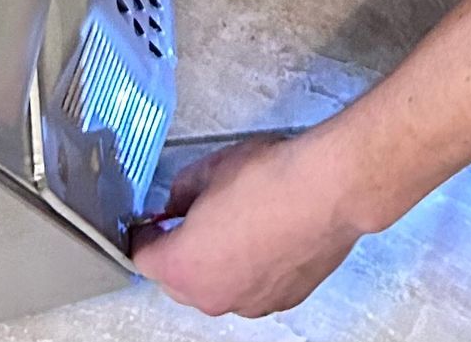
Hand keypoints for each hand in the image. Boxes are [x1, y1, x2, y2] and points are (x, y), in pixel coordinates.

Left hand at [131, 129, 365, 317]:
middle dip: (180, 253)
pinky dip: (252, 270)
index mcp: (183, 264)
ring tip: (240, 224)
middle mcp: (210, 295)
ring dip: (218, 264)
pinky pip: (251, 289)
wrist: (328, 190)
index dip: (146, 233)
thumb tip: (180, 200)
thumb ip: (184, 189)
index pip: (142, 257)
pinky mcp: (280, 300)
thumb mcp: (212, 167)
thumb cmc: (273, 177)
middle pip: (177, 281)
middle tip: (194, 220)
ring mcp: (247, 303)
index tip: (151, 223)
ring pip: (217, 287)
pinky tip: (268, 237)